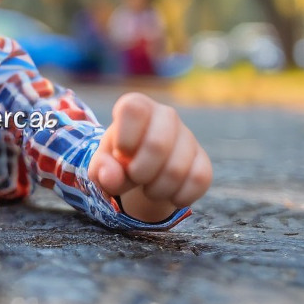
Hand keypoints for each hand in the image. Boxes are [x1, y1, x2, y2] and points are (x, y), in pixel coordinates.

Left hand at [89, 92, 211, 223]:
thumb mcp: (101, 164)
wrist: (142, 172)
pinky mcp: (203, 160)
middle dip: (140, 172)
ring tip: (148, 188)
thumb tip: (110, 177)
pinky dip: (178, 196)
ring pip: (177, 169)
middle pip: (157, 145)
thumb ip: (101, 168)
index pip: (134, 110)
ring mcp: (188, 136)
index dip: (125, 138)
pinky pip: (199, 180)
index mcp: (137, 107)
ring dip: (156, 190)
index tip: (121, 154)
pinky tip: (168, 194)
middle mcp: (165, 115)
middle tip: (134, 177)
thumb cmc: (118, 161)